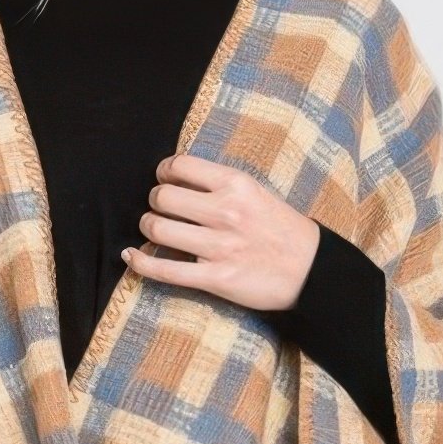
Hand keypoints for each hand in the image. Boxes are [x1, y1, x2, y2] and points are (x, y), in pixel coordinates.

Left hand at [122, 153, 320, 313]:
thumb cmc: (283, 230)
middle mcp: (225, 212)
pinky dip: (140, 263)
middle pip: (162, 197)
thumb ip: (221, 186)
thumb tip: (179, 181)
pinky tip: (130, 256)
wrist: (312, 270)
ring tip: (152, 230)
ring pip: (158, 230)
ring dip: (147, 228)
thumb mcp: (257, 193)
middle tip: (159, 208)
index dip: (163, 171)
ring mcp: (219, 247)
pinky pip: (164, 269)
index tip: (163, 178)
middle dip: (154, 202)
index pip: (180, 166)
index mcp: (236, 185)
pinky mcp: (215, 278)